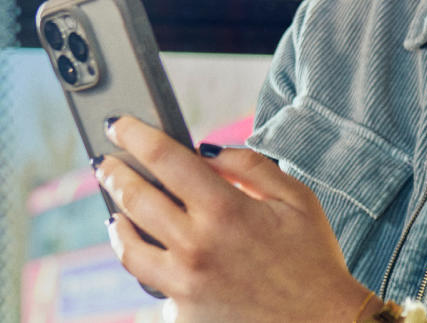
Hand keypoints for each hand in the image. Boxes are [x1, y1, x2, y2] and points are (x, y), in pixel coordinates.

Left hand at [94, 115, 375, 321]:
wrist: (322, 322)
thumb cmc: (313, 258)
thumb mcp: (296, 198)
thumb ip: (250, 166)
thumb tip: (207, 152)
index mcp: (225, 209)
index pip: (165, 158)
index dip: (135, 134)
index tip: (118, 124)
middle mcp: (197, 246)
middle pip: (135, 198)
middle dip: (113, 173)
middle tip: (104, 162)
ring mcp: (185, 284)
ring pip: (128, 246)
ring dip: (116, 221)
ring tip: (115, 211)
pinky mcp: (183, 314)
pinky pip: (152, 282)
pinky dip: (149, 263)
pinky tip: (153, 252)